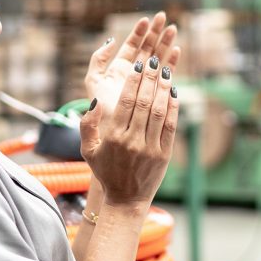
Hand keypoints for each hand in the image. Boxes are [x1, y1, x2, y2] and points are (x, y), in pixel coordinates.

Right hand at [80, 53, 178, 208]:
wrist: (126, 199)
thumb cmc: (106, 172)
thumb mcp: (88, 151)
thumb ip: (87, 126)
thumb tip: (96, 102)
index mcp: (113, 138)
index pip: (125, 102)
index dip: (133, 81)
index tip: (138, 65)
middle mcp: (132, 141)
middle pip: (143, 102)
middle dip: (149, 79)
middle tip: (153, 61)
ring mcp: (150, 148)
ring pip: (158, 111)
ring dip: (163, 89)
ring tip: (164, 71)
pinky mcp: (164, 154)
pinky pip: (170, 126)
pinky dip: (173, 107)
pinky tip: (173, 92)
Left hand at [85, 12, 178, 112]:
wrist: (114, 132)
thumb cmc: (102, 110)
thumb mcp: (94, 82)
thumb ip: (98, 60)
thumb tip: (111, 41)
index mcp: (120, 69)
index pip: (131, 46)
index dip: (139, 32)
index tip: (146, 20)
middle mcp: (134, 73)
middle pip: (146, 48)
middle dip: (155, 32)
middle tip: (163, 17)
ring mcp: (146, 82)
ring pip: (157, 57)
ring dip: (165, 43)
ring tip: (173, 28)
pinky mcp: (156, 92)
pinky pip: (166, 73)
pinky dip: (171, 62)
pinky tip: (176, 50)